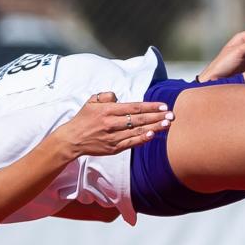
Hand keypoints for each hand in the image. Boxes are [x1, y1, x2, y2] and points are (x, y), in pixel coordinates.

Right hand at [55, 92, 172, 157]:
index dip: (150, 106)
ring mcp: (113, 137)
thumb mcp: (91, 101)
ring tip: (167, 124)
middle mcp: (111, 123)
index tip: (162, 105)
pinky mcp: (113, 148)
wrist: (72, 139)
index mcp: (108, 110)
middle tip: (171, 115)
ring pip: (137, 131)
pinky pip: (130, 143)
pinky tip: (152, 135)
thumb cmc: (83, 119)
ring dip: (154, 127)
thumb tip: (118, 97)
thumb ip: (106, 96)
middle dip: (157, 117)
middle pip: (139, 119)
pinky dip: (142, 139)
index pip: (133, 107)